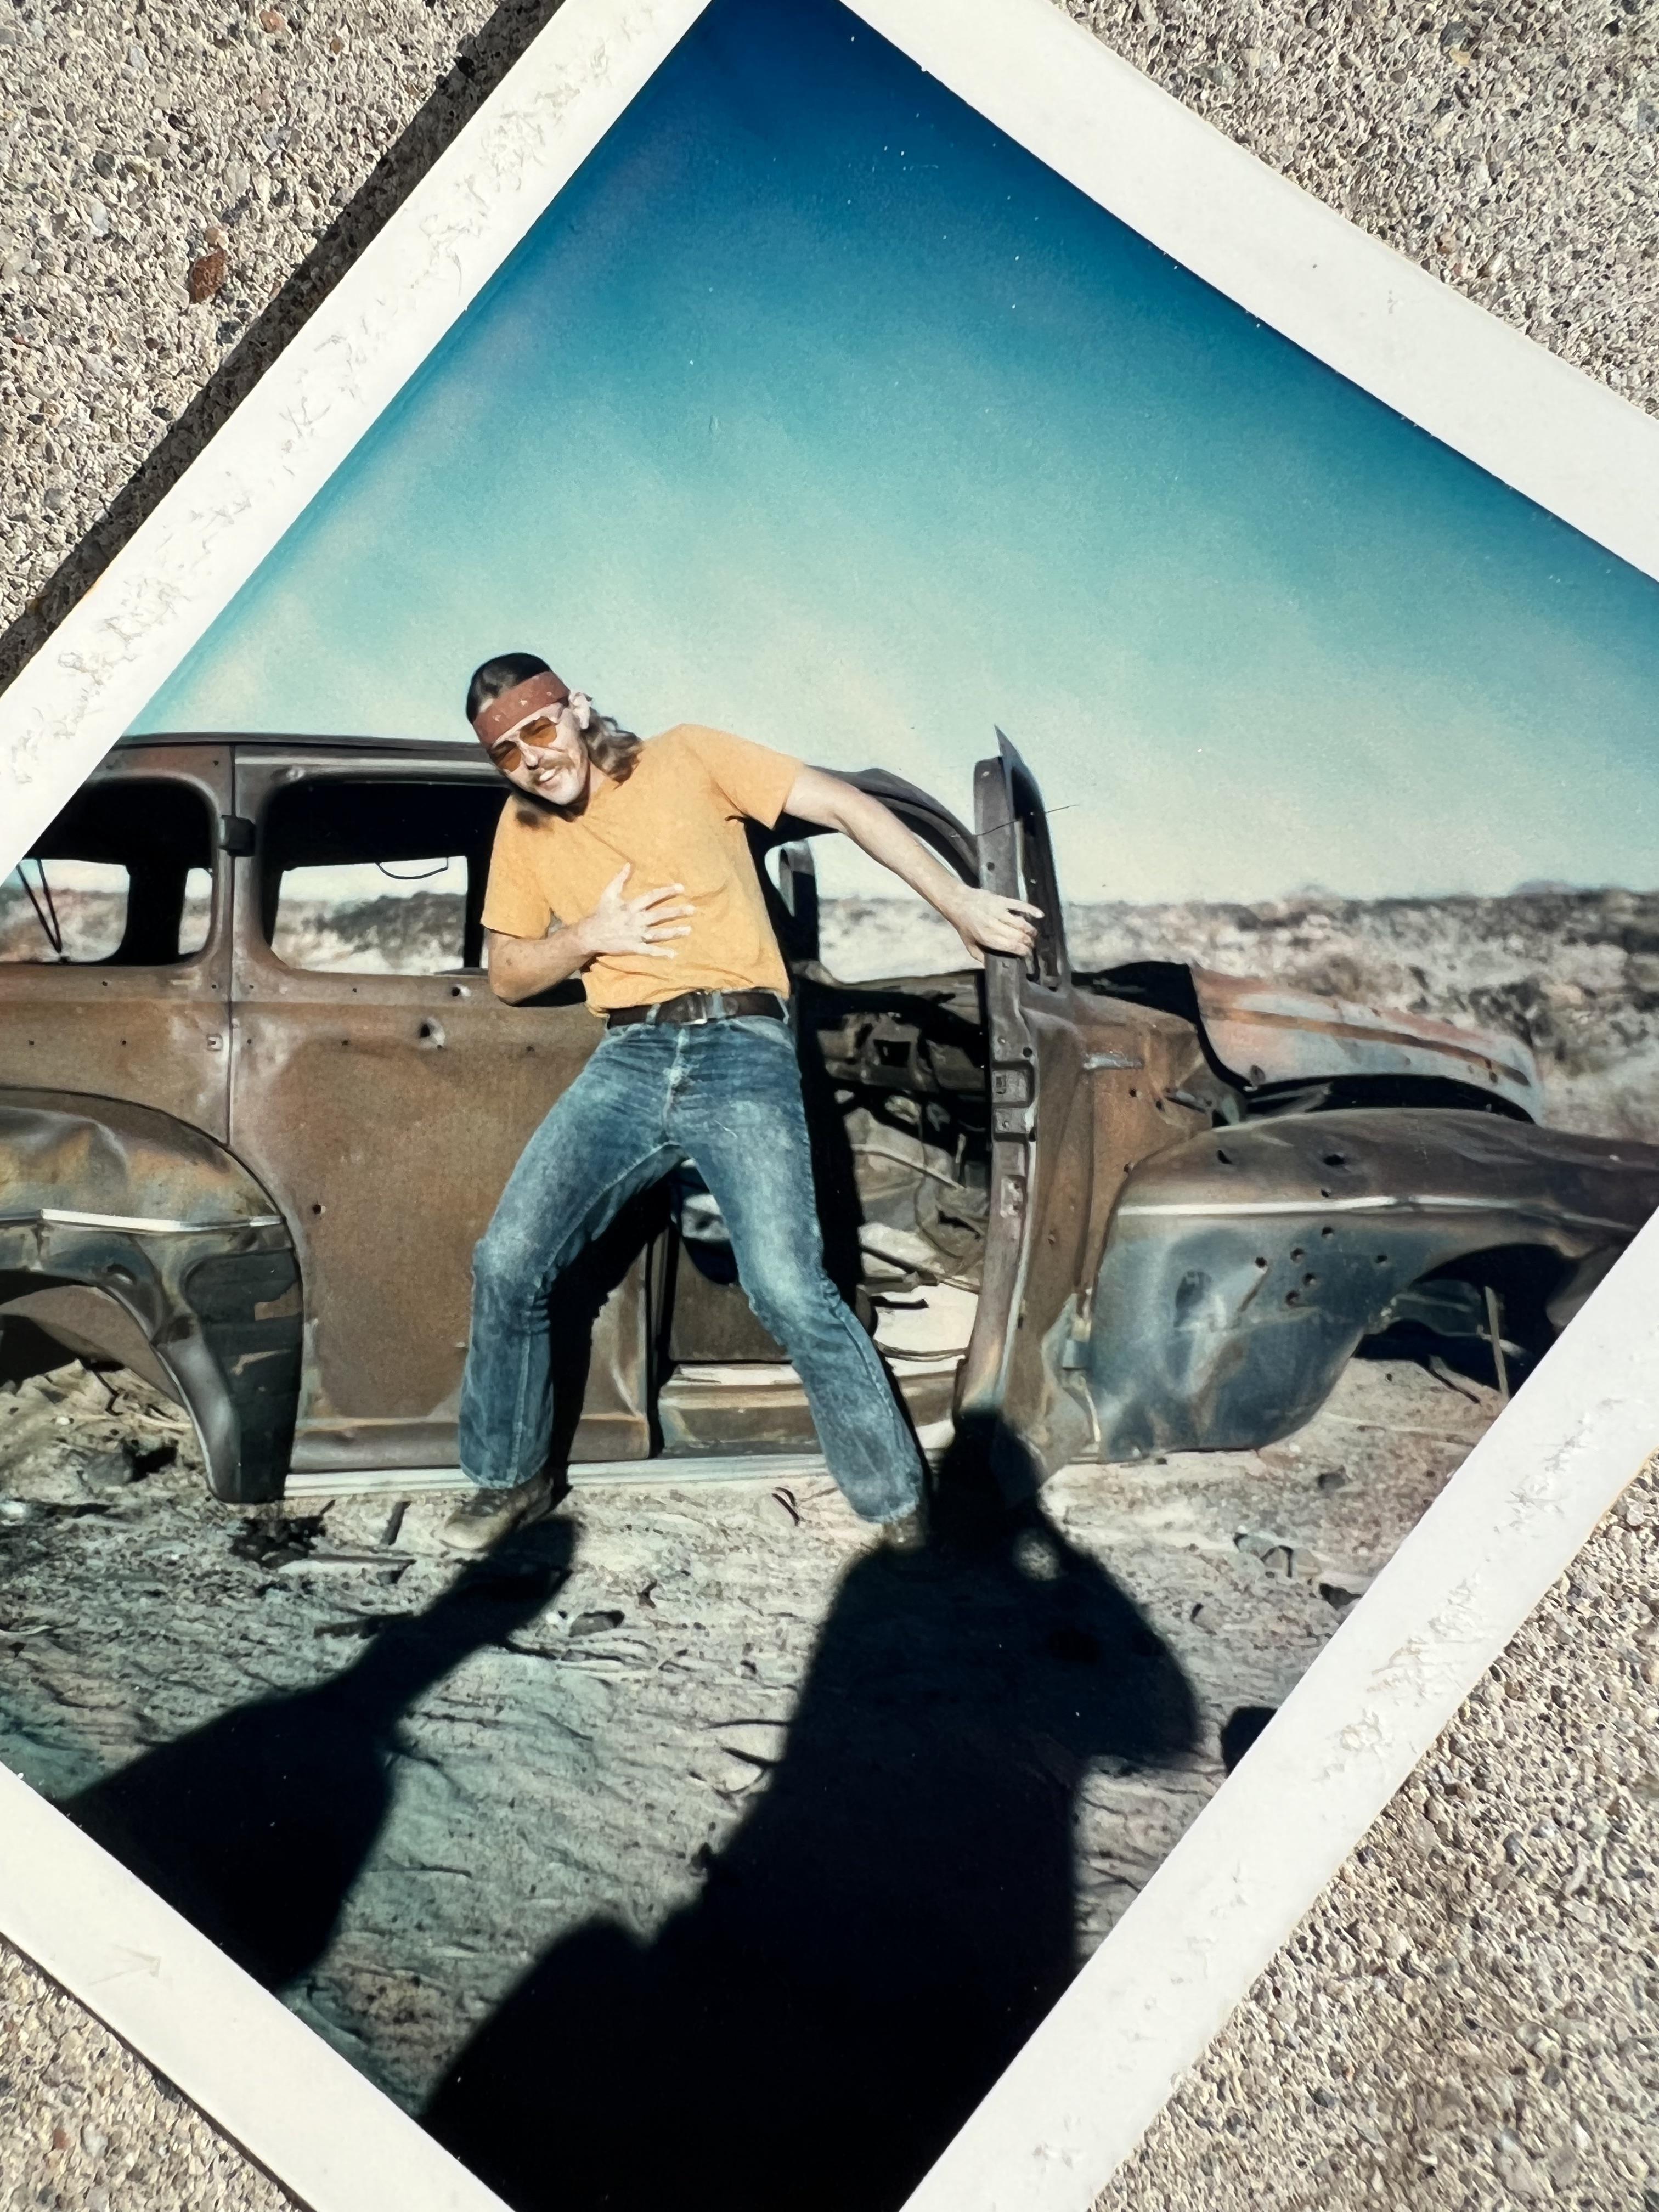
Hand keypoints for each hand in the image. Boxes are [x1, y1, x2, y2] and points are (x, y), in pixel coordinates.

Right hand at [576, 865, 694, 958]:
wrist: (591, 934)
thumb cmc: (601, 913)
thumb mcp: (609, 894)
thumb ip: (620, 879)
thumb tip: (628, 864)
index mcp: (631, 906)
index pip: (652, 897)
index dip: (666, 892)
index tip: (681, 888)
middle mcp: (635, 920)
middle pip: (659, 916)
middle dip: (676, 912)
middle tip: (692, 909)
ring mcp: (635, 935)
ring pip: (658, 933)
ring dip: (673, 932)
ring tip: (688, 930)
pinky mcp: (633, 947)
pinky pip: (649, 951)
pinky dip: (661, 953)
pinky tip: (673, 954)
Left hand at [947, 886, 1042, 966]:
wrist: (958, 901)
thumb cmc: (963, 925)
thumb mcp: (969, 944)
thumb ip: (980, 956)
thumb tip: (991, 967)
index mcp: (987, 938)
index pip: (1011, 946)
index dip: (1023, 951)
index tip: (1027, 954)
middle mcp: (995, 925)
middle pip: (1019, 936)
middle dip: (1028, 943)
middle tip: (1031, 946)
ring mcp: (1000, 912)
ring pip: (1021, 923)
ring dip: (1031, 931)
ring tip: (1034, 935)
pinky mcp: (1002, 900)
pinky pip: (1020, 905)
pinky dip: (1031, 909)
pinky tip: (1040, 915)